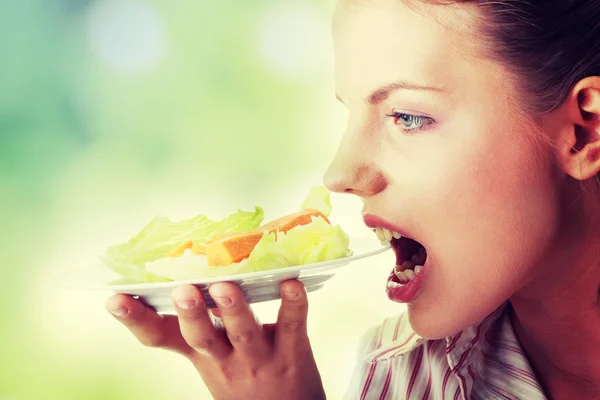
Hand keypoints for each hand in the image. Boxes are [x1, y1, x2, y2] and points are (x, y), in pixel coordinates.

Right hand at [105, 280, 325, 399]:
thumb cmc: (249, 382)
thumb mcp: (217, 361)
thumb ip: (206, 325)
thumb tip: (192, 272)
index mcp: (201, 356)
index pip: (162, 338)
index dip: (137, 320)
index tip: (115, 298)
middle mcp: (225, 359)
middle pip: (201, 337)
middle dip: (191, 314)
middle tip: (182, 291)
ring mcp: (258, 357)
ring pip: (243, 331)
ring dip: (233, 309)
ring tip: (225, 288)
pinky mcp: (291, 351)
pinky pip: (292, 324)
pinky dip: (293, 303)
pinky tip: (292, 283)